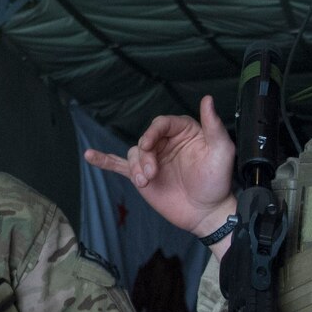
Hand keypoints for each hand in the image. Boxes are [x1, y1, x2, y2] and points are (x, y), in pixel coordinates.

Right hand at [83, 97, 237, 249]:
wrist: (206, 212)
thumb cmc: (217, 181)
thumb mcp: (221, 150)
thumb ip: (214, 125)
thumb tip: (207, 99)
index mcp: (183, 132)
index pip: (162, 124)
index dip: (152, 132)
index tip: (149, 145)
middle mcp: (165, 143)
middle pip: (145, 139)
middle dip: (145, 156)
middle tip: (152, 175)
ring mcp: (152, 160)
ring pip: (134, 153)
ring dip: (136, 167)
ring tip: (145, 182)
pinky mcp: (142, 176)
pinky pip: (119, 165)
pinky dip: (104, 160)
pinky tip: (89, 156)